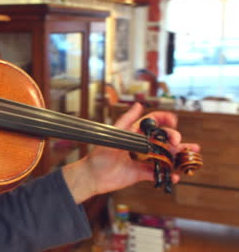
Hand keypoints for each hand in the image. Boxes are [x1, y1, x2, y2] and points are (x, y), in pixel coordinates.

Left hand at [62, 103, 200, 203]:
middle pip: (163, 139)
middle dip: (174, 139)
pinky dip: (168, 175)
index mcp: (134, 133)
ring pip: (164, 156)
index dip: (165, 120)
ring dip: (178, 156)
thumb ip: (126, 121)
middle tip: (177, 143)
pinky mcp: (141, 174)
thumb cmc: (98, 155)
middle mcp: (141, 145)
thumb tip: (138, 105)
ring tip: (190, 157)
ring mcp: (142, 159)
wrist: (92, 177)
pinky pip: (158, 174)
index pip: (153, 122)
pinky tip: (174, 177)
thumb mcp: (113, 136)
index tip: (174, 121)